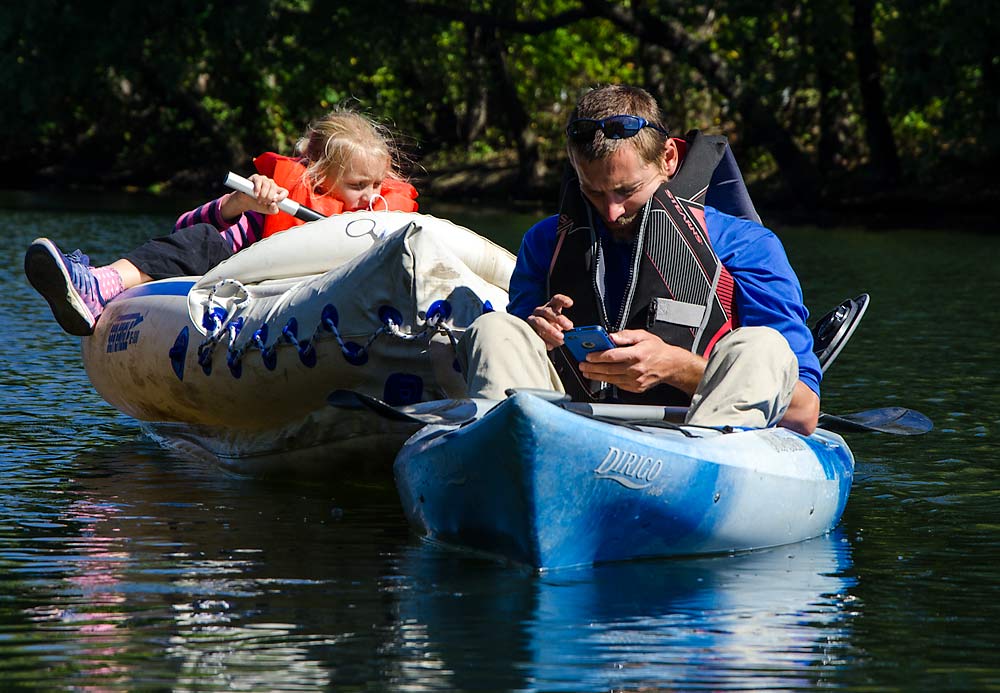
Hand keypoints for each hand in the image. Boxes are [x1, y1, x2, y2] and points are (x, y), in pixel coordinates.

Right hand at [244, 174, 288, 214]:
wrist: (246, 203)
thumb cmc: (258, 205)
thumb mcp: (267, 210)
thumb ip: (273, 210)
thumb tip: (274, 204)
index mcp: (276, 192)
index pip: (284, 191)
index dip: (282, 196)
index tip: (275, 201)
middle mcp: (271, 184)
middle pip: (274, 188)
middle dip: (269, 197)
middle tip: (264, 202)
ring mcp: (264, 180)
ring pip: (267, 184)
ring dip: (263, 194)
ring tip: (258, 199)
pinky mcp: (256, 178)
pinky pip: (259, 180)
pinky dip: (258, 188)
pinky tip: (256, 194)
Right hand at [526, 294, 574, 349]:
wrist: (537, 336)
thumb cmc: (552, 328)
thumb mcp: (560, 325)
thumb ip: (566, 327)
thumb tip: (573, 334)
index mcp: (551, 307)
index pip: (556, 299)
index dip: (562, 300)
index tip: (570, 303)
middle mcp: (540, 311)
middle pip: (548, 311)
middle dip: (559, 319)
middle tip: (569, 326)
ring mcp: (533, 320)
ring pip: (540, 322)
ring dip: (551, 330)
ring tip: (560, 337)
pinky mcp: (528, 330)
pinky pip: (535, 334)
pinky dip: (544, 340)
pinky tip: (550, 345)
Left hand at [579, 328, 704, 393]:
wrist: (671, 365)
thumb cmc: (657, 350)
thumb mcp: (642, 335)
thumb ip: (625, 335)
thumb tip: (610, 336)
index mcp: (636, 354)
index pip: (612, 356)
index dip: (597, 357)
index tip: (588, 356)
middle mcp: (635, 369)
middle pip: (608, 369)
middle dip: (592, 367)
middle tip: (582, 365)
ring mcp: (635, 380)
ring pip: (611, 379)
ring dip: (596, 376)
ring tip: (587, 372)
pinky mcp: (635, 387)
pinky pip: (618, 385)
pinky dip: (608, 380)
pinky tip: (601, 376)